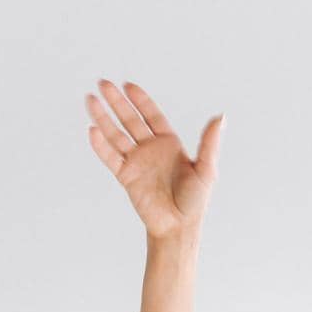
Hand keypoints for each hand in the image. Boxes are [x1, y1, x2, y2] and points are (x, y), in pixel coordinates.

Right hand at [85, 79, 224, 240]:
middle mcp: (150, 150)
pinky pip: (111, 158)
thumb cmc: (195, 201)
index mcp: (169, 144)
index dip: (140, 100)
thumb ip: (209, 142)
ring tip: (90, 99)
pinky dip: (101, 145)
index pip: (151, 116)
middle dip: (117, 102)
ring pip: (116, 135)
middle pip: (130, 120)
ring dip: (103, 118)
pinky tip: (92, 130)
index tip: (128, 85)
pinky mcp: (126, 177)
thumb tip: (221, 117)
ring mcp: (136, 162)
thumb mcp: (206, 169)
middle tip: (103, 84)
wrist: (178, 227)